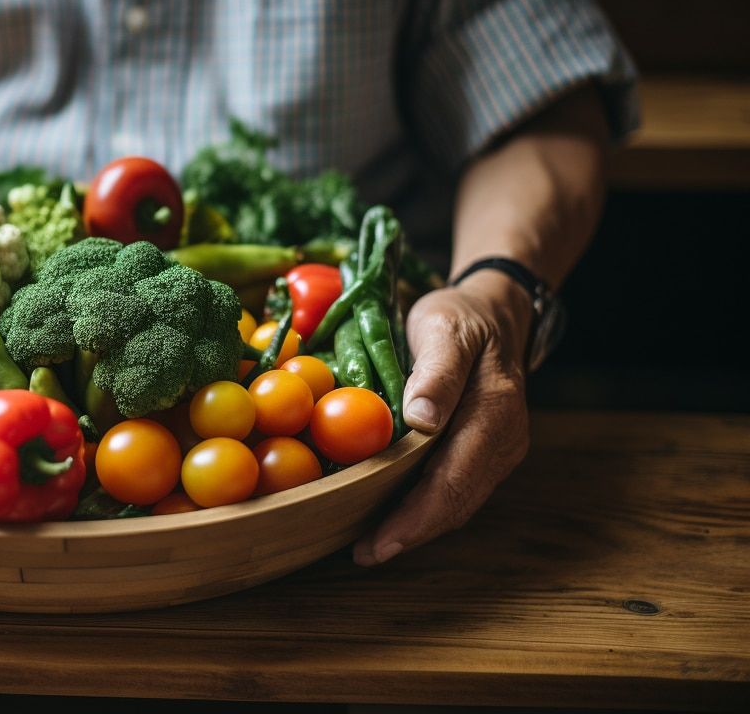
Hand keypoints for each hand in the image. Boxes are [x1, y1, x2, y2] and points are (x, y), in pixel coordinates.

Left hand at [351, 270, 532, 565]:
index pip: (453, 480)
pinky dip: (425, 508)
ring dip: (417, 527)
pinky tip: (392, 515)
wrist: (495, 312)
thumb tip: (421, 420)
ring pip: (458, 502)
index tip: (376, 542)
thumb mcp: (444, 330)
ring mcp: (498, 449)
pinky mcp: (485, 451)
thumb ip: (437, 373)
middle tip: (363, 555)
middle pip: (457, 502)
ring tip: (370, 545)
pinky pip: (457, 489)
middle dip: (410, 534)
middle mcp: (504, 441)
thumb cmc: (461, 318)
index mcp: (495, 413)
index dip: (414, 518)